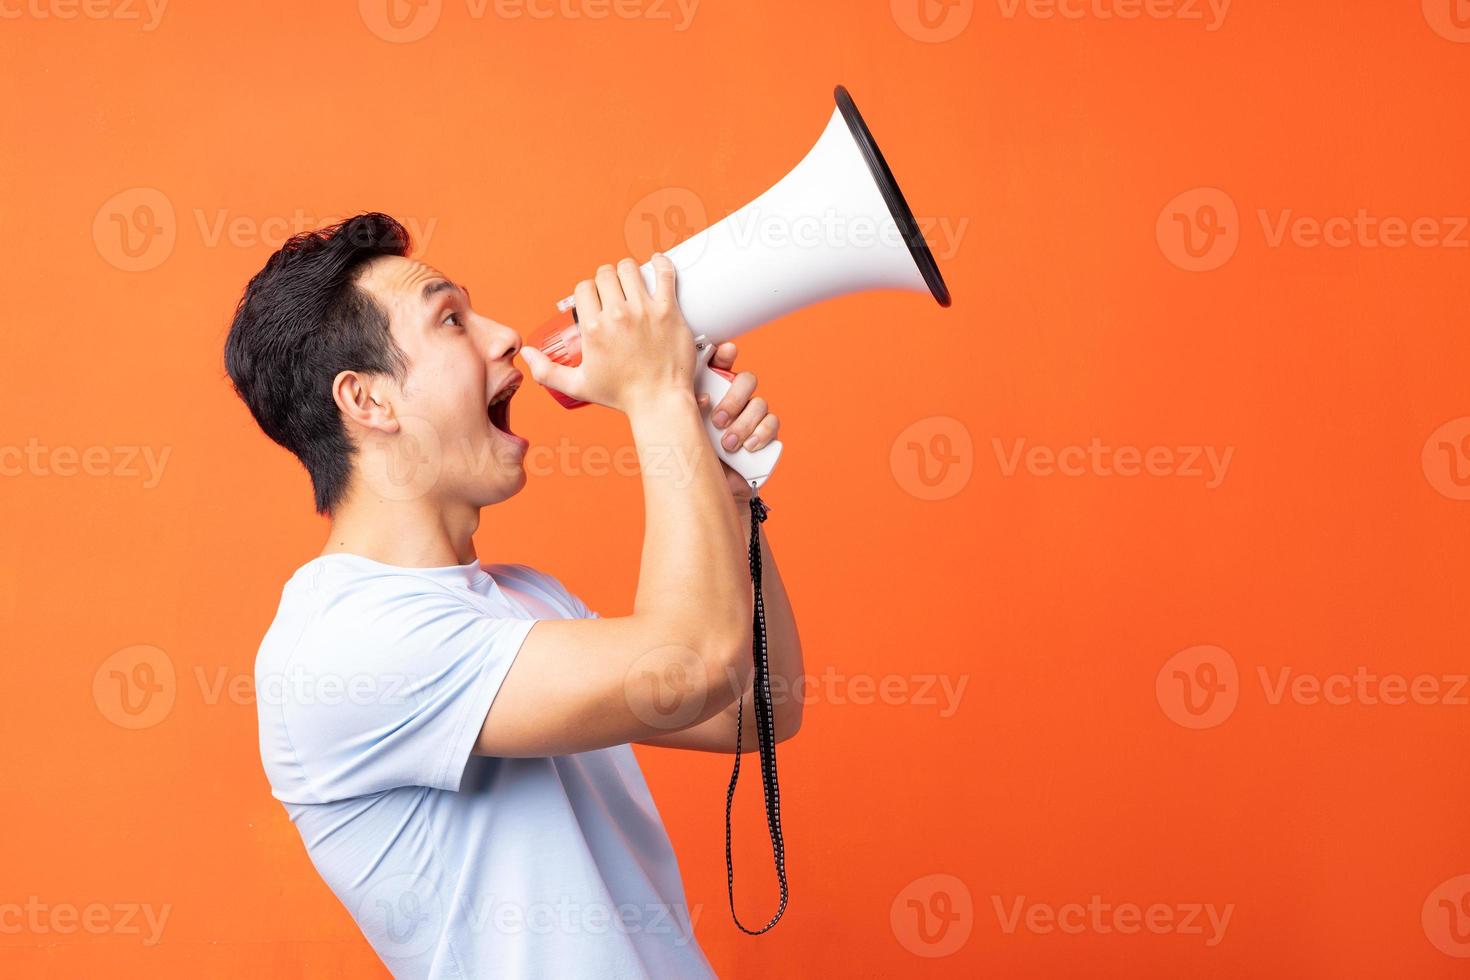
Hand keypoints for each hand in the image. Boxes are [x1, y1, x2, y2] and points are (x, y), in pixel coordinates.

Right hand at [521, 255, 695, 414]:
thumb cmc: (622, 395)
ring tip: (632, 281)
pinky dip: (660, 264)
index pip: (584, 288)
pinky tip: (657, 263)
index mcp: (593, 328)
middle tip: (614, 290)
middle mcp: (617, 315)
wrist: (659, 402)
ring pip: (629, 269)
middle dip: (607, 279)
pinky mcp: (668, 311)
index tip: (596, 298)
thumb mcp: (577, 386)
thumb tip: (526, 354)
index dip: (588, 291)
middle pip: (605, 274)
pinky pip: (664, 274)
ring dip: (628, 271)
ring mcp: (644, 311)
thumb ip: (547, 371)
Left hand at [697, 342, 779, 500]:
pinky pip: (773, 423)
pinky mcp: (766, 436)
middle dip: (734, 398)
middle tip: (718, 420)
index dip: (725, 355)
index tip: (724, 353)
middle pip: (746, 380)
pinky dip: (762, 433)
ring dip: (744, 423)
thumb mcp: (683, 433)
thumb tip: (702, 398)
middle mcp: (734, 402)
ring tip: (728, 444)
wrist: (711, 494)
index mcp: (712, 394)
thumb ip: (686, 411)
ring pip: (759, 403)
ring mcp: (752, 418)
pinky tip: (749, 446)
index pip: (721, 365)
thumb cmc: (693, 460)